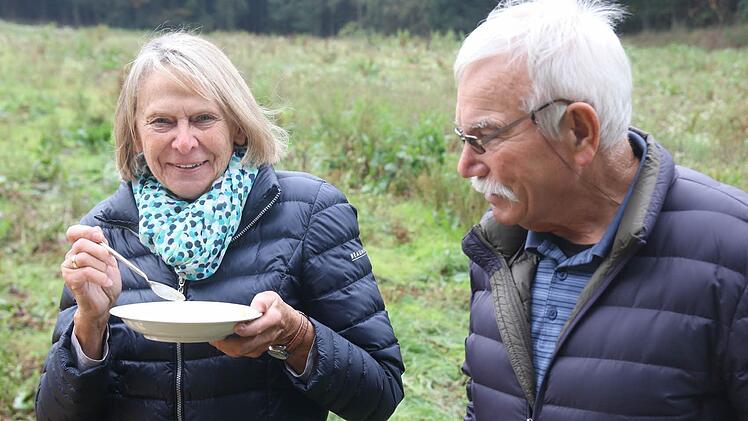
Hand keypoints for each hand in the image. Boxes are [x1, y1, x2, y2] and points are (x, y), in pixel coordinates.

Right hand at [61, 224, 121, 357]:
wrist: (104, 303)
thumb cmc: (106, 281)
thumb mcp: (109, 260)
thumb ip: (103, 245)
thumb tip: (96, 229)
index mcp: (79, 250)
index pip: (73, 232)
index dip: (85, 231)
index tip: (100, 237)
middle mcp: (71, 257)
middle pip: (81, 243)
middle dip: (100, 252)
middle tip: (109, 262)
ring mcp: (68, 269)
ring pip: (84, 257)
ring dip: (101, 266)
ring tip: (107, 275)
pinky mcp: (70, 280)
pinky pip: (85, 272)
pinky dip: (100, 276)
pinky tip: (106, 282)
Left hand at [210, 291, 313, 372]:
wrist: (287, 324)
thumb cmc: (276, 309)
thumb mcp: (271, 298)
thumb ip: (262, 301)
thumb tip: (254, 307)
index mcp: (272, 319)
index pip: (258, 328)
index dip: (246, 329)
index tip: (235, 327)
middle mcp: (268, 335)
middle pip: (247, 345)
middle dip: (229, 343)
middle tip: (218, 337)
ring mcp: (262, 345)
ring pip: (243, 352)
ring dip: (227, 348)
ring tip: (217, 340)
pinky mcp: (258, 350)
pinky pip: (242, 354)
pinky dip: (231, 350)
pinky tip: (224, 343)